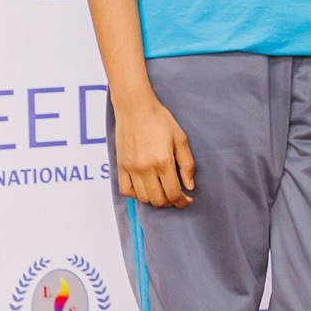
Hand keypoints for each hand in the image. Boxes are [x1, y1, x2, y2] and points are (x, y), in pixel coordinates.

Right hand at [113, 91, 194, 208]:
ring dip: (155, 199)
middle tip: (178, 196)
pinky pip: (125, 190)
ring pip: (143, 198)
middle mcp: (145, 169)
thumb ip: (187, 164)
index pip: (173, 193)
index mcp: (163, 162)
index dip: (182, 202)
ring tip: (164, 191)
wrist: (136, 108)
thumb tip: (189, 186)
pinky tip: (145, 188)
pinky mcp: (120, 166)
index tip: (187, 201)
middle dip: (171, 202)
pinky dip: (136, 195)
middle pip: (158, 200)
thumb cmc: (160, 120)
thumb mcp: (181, 139)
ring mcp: (131, 169)